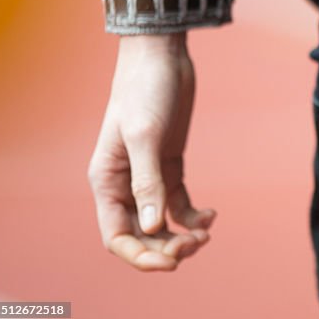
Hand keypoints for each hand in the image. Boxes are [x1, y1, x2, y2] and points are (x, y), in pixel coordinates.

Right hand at [87, 33, 214, 270]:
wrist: (162, 56)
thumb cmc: (145, 90)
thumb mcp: (146, 135)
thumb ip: (148, 181)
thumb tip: (153, 227)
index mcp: (106, 181)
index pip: (117, 236)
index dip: (140, 257)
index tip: (172, 262)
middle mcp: (124, 184)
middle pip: (141, 236)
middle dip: (166, 249)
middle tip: (198, 243)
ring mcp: (148, 175)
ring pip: (161, 225)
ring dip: (182, 237)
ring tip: (206, 233)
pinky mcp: (170, 164)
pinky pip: (179, 204)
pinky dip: (194, 216)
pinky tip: (212, 214)